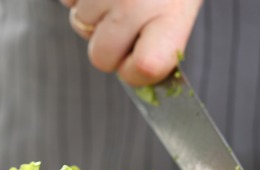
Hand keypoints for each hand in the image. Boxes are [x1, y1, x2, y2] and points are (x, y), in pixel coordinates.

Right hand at [59, 0, 201, 85]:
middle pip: (100, 57)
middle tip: (124, 19)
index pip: (144, 68)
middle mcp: (136, 1)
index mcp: (172, 12)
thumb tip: (135, 72)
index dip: (135, 72)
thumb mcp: (179, 1)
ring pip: (80, 24)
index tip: (140, 60)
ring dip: (93, 10)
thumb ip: (163, 39)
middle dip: (107, 44)